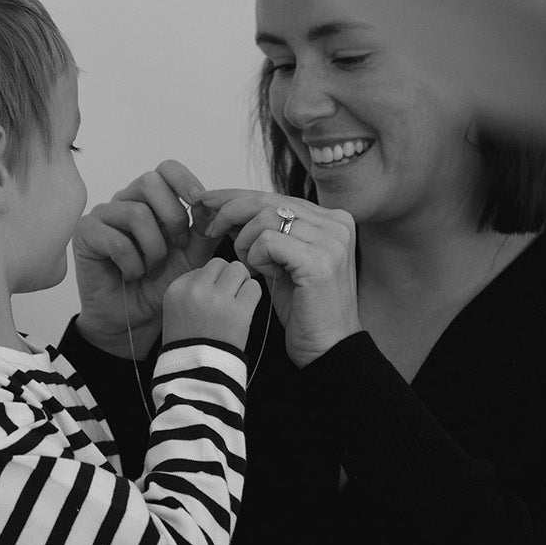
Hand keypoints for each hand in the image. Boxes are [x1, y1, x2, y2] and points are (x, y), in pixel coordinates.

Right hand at [71, 161, 219, 357]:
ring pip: (136, 213)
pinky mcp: (85, 234)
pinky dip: (133, 264)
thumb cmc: (161, 283)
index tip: (199, 204)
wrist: (135, 317)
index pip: (166, 169)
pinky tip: (132, 274)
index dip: (185, 181)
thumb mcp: (194, 256)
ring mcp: (103, 215)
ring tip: (152, 267)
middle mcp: (125, 200)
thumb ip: (205, 230)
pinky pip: (117, 241)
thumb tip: (209, 203)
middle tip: (178, 243)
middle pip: (149, 182)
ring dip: (154, 248)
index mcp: (151, 199)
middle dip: (173, 216)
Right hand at [163, 256, 262, 350]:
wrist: (196, 372)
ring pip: (239, 270)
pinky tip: (245, 309)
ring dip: (242, 283)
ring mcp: (217, 299)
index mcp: (176, 288)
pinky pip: (254, 287)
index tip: (211, 300)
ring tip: (236, 302)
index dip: (212, 282)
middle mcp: (195, 290)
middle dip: (228, 277)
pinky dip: (253, 296)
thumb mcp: (175, 310)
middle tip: (228, 297)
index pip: (203, 268)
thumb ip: (191, 286)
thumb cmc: (189, 342)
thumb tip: (217, 271)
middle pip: (221, 263)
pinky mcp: (238, 311)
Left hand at [196, 190, 359, 367]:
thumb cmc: (303, 309)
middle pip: (268, 200)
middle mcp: (337, 223)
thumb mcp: (280, 262)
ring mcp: (331, 241)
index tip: (208, 201)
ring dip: (244, 242)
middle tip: (209, 227)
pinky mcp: (319, 261)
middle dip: (229, 211)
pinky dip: (255, 256)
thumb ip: (263, 234)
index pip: (276, 195)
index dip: (237, 197)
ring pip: (265, 219)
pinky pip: (268, 241)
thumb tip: (227, 209)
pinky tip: (261, 273)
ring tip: (248, 265)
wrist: (326, 348)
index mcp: (332, 220)